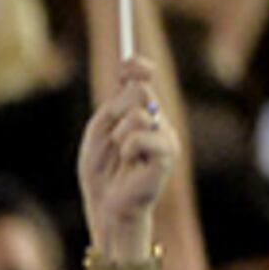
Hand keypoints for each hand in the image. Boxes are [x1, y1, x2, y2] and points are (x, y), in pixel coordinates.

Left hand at [78, 59, 175, 238]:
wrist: (107, 204)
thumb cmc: (102, 169)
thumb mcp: (100, 131)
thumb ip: (114, 105)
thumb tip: (132, 81)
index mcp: (143, 112)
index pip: (143, 77)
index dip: (136, 66)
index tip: (125, 65)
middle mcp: (159, 120)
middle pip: (139, 91)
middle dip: (116, 110)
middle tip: (114, 136)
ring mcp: (166, 136)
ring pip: (138, 113)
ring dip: (119, 134)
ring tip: (121, 154)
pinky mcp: (168, 154)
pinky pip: (140, 136)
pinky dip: (127, 148)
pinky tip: (130, 162)